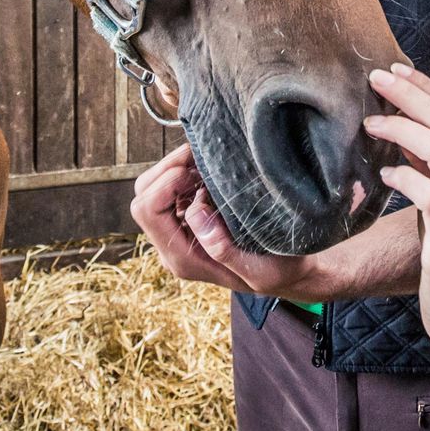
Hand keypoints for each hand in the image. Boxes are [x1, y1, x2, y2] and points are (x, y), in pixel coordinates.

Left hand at [129, 144, 318, 297]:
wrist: (287, 275)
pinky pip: (169, 189)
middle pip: (142, 195)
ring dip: (174, 168)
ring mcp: (177, 232)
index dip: (166, 182)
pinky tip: (208, 169)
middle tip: (199, 155)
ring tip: (204, 160)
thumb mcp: (260, 269)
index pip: (148, 210)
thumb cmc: (278, 271)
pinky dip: (183, 172)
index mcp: (182, 259)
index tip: (198, 173)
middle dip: (166, 168)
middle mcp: (172, 246)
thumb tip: (194, 211)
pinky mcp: (187, 221)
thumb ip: (223, 248)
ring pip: (151, 188)